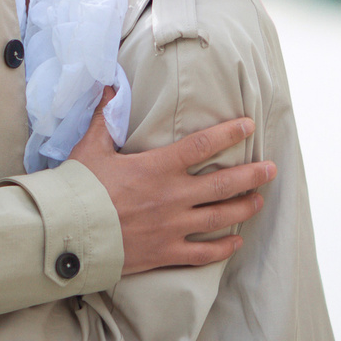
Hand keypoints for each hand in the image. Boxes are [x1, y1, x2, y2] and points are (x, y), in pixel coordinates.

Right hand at [67, 87, 273, 274]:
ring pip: (220, 217)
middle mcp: (173, 196)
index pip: (203, 145)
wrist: (69, 233)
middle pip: (223, 183)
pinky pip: (202, 253)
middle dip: (252, 175)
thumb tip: (107, 87)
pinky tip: (236, 243)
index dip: (229, 133)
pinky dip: (223, 249)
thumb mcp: (91, 148)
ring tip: (259, 201)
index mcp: (158, 167)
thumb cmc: (80, 189)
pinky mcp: (166, 252)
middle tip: (271, 169)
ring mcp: (172, 226)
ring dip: (244, 208)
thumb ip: (104, 119)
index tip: (248, 125)